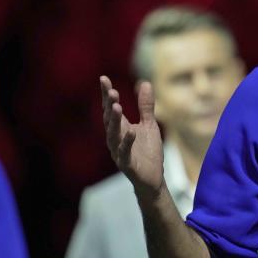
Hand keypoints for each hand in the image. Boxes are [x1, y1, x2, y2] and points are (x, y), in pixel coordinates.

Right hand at [100, 76, 164, 198]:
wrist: (153, 179)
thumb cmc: (148, 152)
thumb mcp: (149, 124)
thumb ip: (146, 106)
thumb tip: (144, 82)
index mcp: (120, 128)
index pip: (110, 108)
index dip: (106, 94)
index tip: (104, 79)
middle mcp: (115, 139)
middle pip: (109, 120)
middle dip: (109, 105)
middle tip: (111, 91)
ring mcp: (119, 152)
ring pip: (113, 135)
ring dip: (114, 121)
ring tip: (117, 106)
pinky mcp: (127, 165)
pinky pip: (124, 153)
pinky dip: (127, 142)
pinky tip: (131, 132)